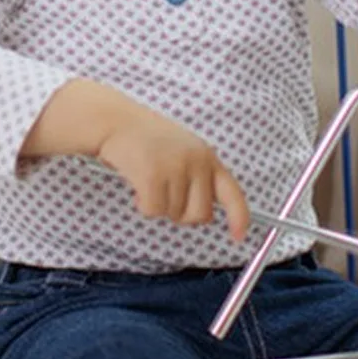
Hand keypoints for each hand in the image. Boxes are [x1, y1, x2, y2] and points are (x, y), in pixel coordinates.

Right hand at [96, 103, 250, 241]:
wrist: (118, 122)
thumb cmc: (149, 142)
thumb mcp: (185, 152)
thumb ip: (199, 178)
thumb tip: (205, 215)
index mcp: (208, 157)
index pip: (232, 193)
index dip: (239, 217)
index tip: (238, 236)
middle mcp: (197, 162)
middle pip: (200, 215)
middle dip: (181, 214)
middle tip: (166, 196)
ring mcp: (176, 168)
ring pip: (173, 214)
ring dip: (158, 205)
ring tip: (149, 180)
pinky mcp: (153, 175)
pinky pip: (153, 211)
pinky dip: (143, 206)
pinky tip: (138, 185)